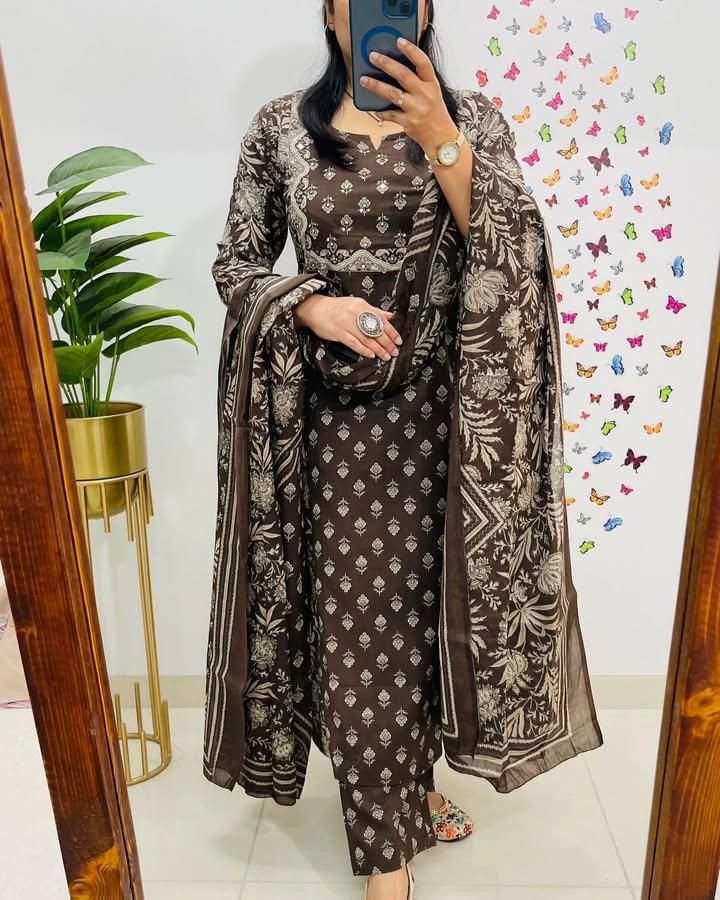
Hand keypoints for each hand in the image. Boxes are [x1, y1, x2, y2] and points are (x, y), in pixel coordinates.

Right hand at [293, 294, 402, 360]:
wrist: (315, 308)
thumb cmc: (336, 307)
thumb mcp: (356, 304)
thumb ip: (374, 311)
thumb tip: (390, 316)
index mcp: (362, 306)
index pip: (381, 320)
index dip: (391, 332)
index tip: (398, 341)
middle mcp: (356, 314)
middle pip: (376, 330)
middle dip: (387, 343)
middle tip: (394, 351)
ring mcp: (347, 323)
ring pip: (366, 338)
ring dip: (378, 349)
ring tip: (386, 356)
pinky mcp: (339, 332)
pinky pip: (354, 343)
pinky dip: (363, 350)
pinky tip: (371, 355)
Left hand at [359, 37, 458, 157]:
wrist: (441, 137)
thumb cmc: (434, 111)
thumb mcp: (432, 92)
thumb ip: (419, 80)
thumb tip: (395, 67)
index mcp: (432, 84)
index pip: (423, 63)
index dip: (411, 50)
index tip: (399, 41)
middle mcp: (425, 95)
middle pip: (403, 75)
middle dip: (386, 64)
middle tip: (373, 56)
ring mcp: (416, 109)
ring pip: (393, 94)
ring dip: (376, 86)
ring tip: (363, 80)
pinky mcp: (408, 123)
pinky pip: (390, 114)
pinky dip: (381, 111)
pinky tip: (374, 107)